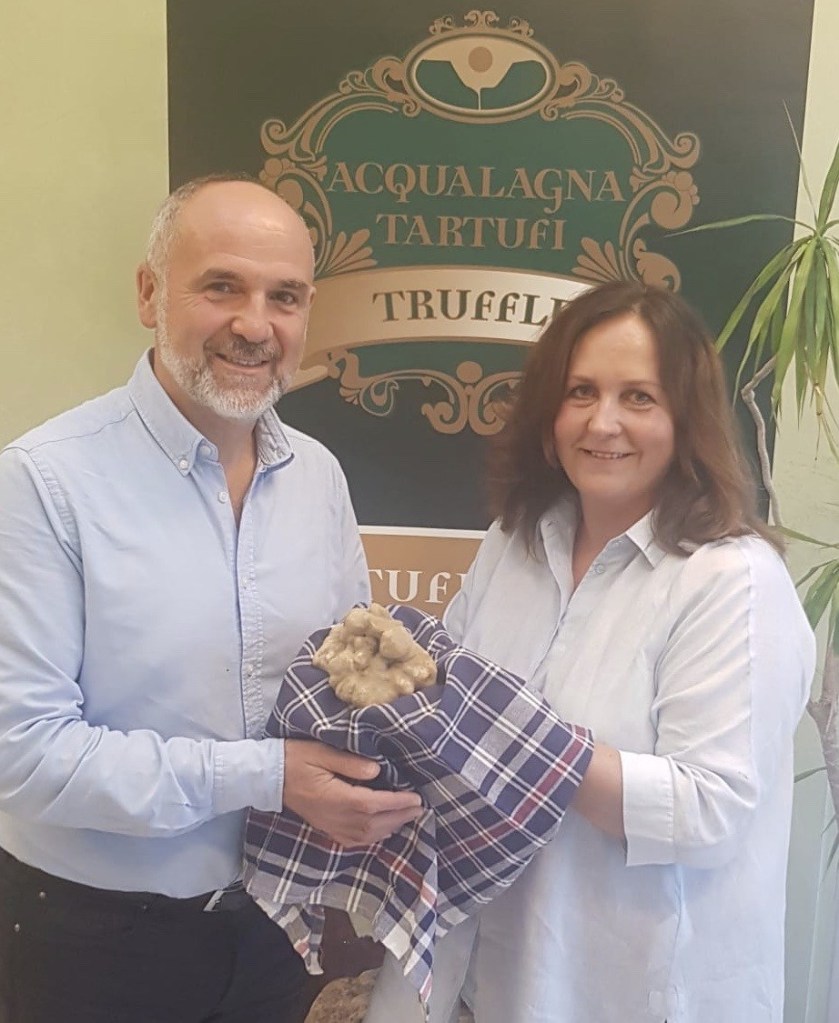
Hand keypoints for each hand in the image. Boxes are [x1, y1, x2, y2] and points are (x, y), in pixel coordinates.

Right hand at [283, 739, 423, 846]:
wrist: (268, 777)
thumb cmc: (294, 758)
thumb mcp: (321, 751)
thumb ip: (349, 762)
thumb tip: (376, 770)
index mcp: (333, 797)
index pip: (372, 805)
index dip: (396, 803)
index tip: (415, 797)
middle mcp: (334, 817)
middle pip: (373, 824)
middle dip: (400, 816)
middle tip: (420, 806)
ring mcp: (330, 826)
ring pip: (367, 836)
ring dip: (390, 827)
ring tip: (408, 815)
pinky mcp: (327, 829)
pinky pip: (355, 840)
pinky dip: (374, 836)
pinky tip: (384, 828)